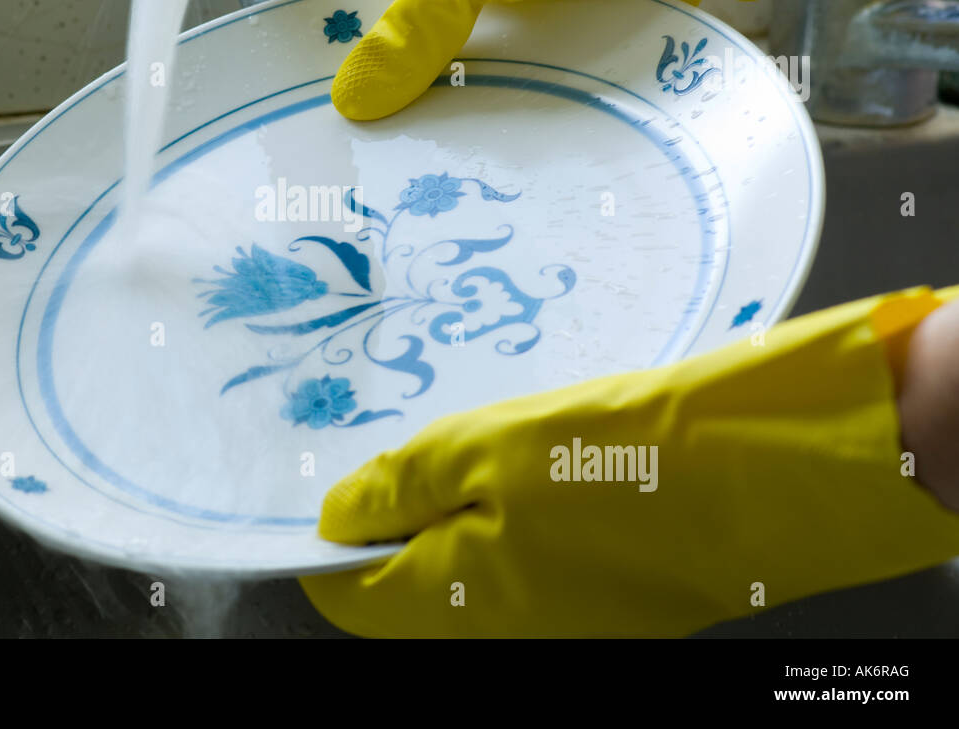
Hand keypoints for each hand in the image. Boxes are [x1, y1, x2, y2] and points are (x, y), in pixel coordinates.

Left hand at [300, 287, 958, 637]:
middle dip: (403, 523)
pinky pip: (529, 573)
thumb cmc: (613, 457)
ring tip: (498, 451)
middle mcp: (500, 637)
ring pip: (472, 578)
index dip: (331, 539)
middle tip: (430, 451)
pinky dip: (517, 527)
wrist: (755, 474)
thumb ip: (395, 487)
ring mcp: (558, 627)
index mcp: (452, 607)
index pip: (348, 595)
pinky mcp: (604, 608)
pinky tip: (548, 472)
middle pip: (410, 590)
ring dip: (463, 520)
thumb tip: (334, 516)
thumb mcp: (478, 450)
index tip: (341, 487)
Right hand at [301, 0, 958, 119]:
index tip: (289, 94)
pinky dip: (522, 120)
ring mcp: (530, 5)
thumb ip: (412, 26)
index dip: (315, 27)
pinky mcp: (583, 35)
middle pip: (411, 37)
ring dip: (457, 115)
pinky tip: (505, 166)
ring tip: (425, 185)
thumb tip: (351, 97)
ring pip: (475, 70)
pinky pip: (538, 87)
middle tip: (356, 164)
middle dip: (386, 92)